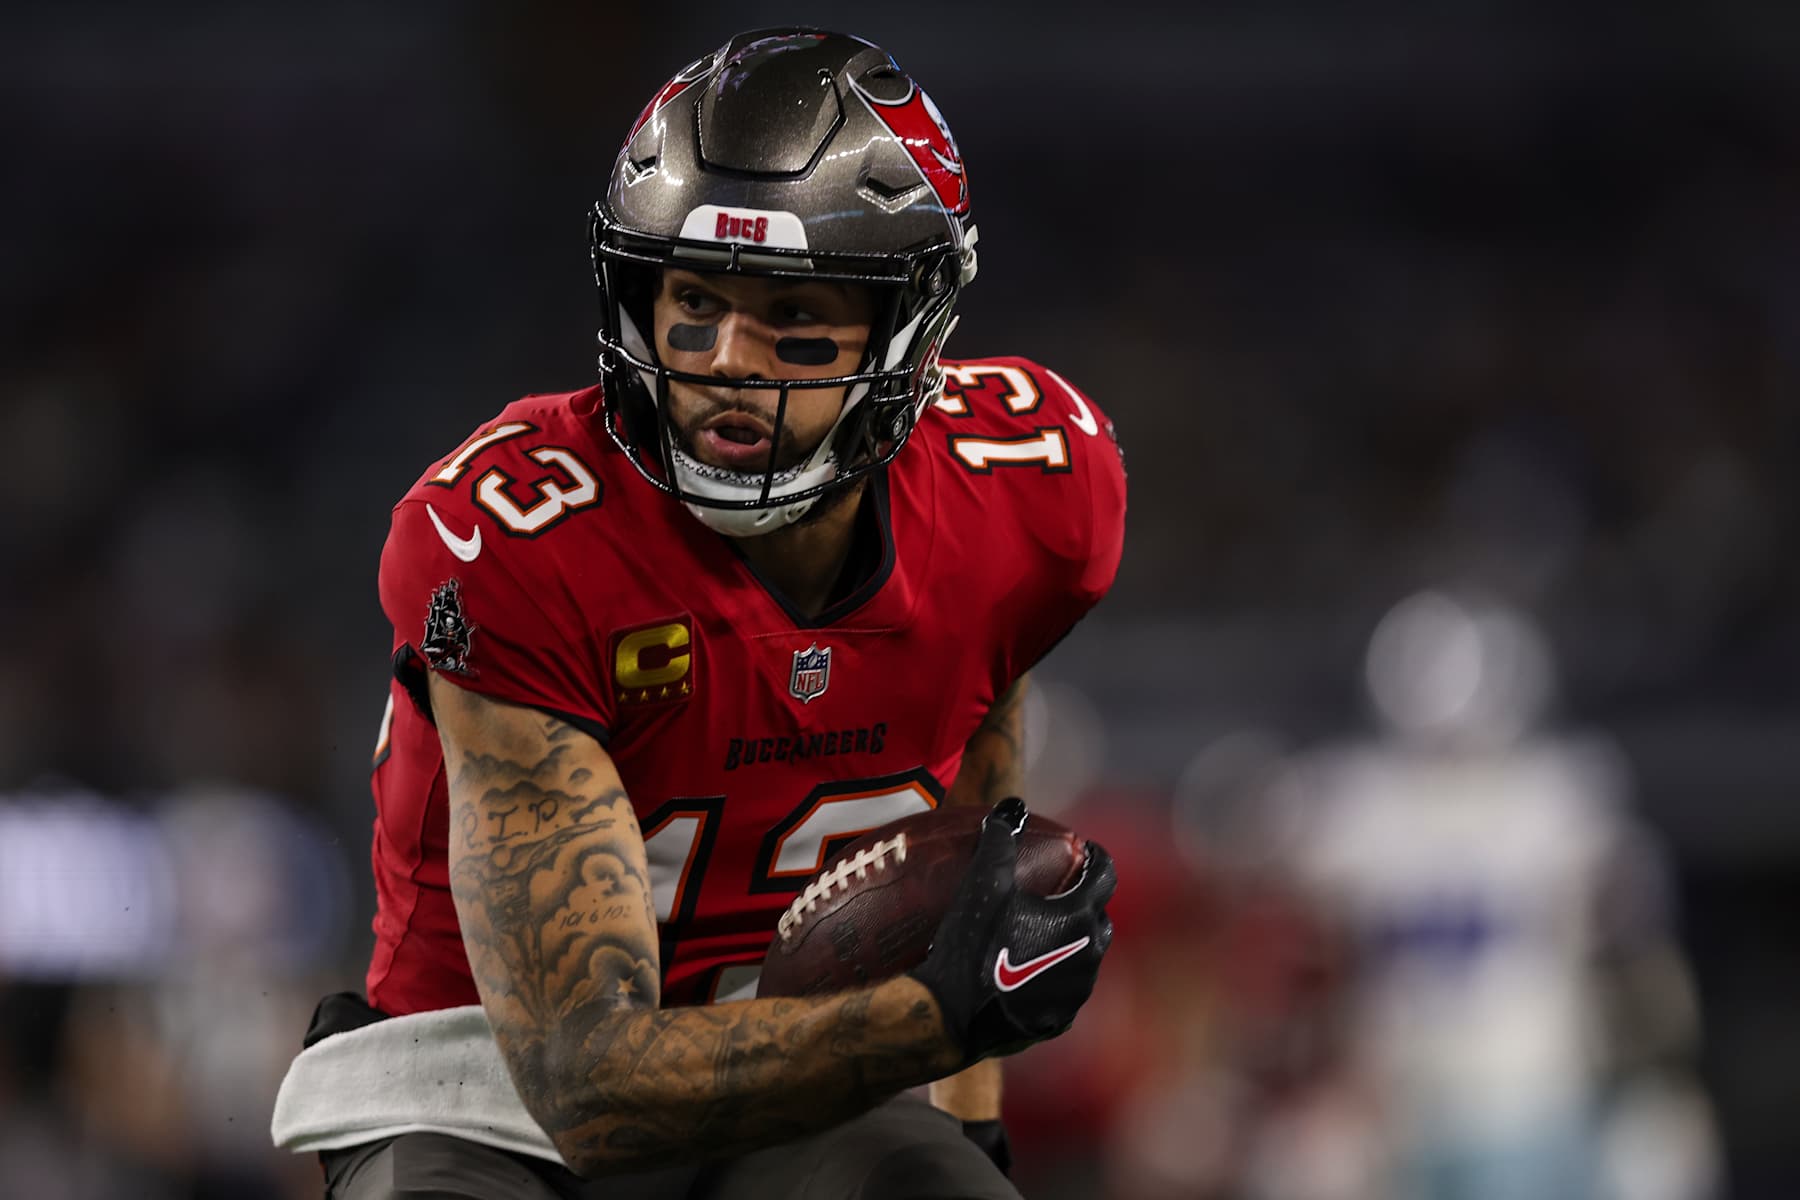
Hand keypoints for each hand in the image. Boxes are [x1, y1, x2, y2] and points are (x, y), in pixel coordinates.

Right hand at [909, 796, 1115, 1062]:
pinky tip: (1031, 970)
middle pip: (1099, 917)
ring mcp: (1076, 992)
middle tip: (1057, 891)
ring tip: (1042, 930)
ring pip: (1086, 956)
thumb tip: (1011, 807)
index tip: (1083, 849)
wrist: (953, 1015)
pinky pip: (1067, 989)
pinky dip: (1056, 975)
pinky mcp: (1060, 1019)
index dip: (1095, 856)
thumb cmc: (972, 945)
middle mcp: (1088, 955)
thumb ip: (1000, 840)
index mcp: (1078, 918)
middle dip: (1085, 901)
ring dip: (1072, 940)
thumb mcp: (982, 884)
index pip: (1105, 875)